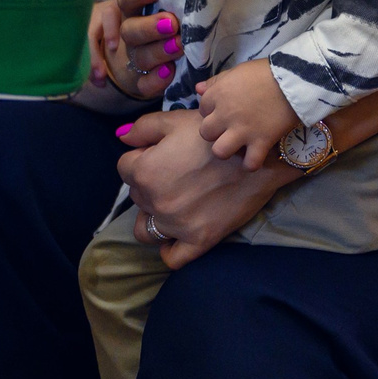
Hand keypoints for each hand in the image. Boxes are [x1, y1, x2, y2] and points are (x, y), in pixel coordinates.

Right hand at [89, 0, 181, 97]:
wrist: (163, 52)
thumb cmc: (172, 13)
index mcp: (133, 9)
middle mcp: (131, 32)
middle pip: (130, 30)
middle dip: (149, 27)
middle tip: (172, 23)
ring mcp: (135, 57)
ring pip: (139, 56)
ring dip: (158, 52)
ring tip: (179, 46)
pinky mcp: (143, 80)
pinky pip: (144, 83)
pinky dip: (155, 80)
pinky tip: (168, 71)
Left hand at [115, 108, 291, 269]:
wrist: (256, 158)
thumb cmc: (214, 136)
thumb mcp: (175, 121)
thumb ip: (142, 128)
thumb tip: (121, 139)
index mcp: (145, 171)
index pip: (124, 169)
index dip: (141, 159)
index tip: (160, 155)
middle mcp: (155, 201)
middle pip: (136, 197)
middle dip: (148, 185)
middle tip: (174, 174)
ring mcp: (176, 225)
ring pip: (146, 230)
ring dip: (153, 217)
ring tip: (171, 204)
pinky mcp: (198, 241)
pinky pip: (172, 257)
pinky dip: (169, 248)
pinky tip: (175, 235)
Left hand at [193, 59, 301, 169]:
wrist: (293, 80)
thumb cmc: (265, 72)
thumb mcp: (237, 71)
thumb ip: (216, 81)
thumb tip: (198, 89)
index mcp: (218, 95)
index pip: (202, 109)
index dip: (212, 111)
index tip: (223, 111)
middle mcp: (225, 115)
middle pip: (205, 133)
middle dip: (215, 132)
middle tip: (228, 129)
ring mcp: (242, 131)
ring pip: (220, 151)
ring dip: (227, 150)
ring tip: (237, 146)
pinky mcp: (261, 142)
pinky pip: (250, 163)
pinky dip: (252, 163)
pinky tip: (255, 156)